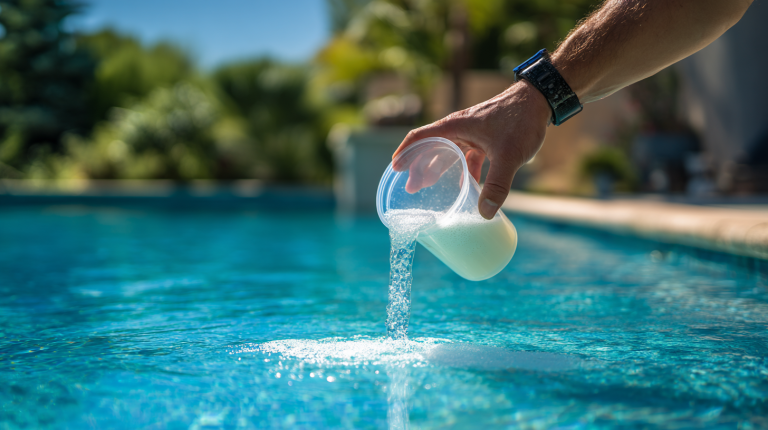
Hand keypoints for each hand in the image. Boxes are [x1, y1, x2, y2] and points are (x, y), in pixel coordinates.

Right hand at [392, 80, 551, 218]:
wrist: (540, 99)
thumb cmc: (520, 121)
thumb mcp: (508, 155)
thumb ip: (496, 185)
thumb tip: (484, 214)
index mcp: (455, 127)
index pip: (420, 137)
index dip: (405, 152)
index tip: (395, 168)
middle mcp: (459, 127)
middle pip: (430, 147)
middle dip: (419, 168)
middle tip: (411, 189)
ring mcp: (472, 132)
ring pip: (448, 152)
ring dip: (437, 168)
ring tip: (428, 187)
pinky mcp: (485, 136)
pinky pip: (466, 155)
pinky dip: (462, 170)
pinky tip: (465, 186)